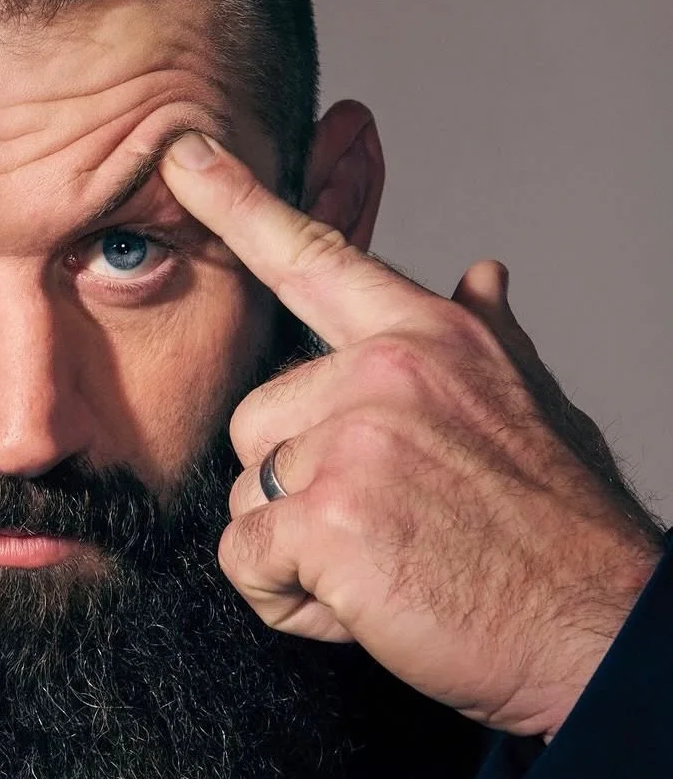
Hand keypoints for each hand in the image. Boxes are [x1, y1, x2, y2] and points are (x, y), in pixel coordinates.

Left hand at [160, 132, 664, 739]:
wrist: (597, 626)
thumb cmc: (559, 528)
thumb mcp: (533, 405)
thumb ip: (488, 335)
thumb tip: (483, 272)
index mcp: (429, 337)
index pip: (316, 256)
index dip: (239, 203)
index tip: (181, 151)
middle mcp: (385, 372)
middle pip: (255, 418)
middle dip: (296, 485)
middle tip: (384, 527)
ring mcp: (354, 440)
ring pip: (247, 495)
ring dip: (294, 547)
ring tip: (383, 567)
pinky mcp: (328, 517)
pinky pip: (246, 559)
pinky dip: (287, 599)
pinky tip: (362, 604)